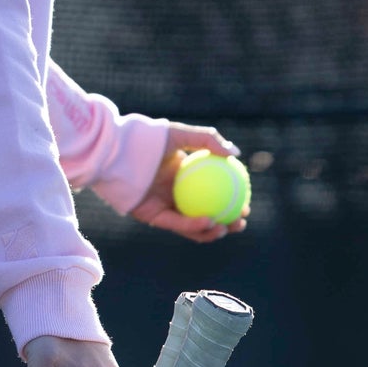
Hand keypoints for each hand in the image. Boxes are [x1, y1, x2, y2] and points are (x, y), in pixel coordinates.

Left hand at [129, 124, 249, 242]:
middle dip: (226, 222)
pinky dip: (194, 225)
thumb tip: (236, 153)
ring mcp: (166, 208)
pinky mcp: (154, 218)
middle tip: (241, 222)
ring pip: (192, 226)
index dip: (231, 201)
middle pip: (206, 213)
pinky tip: (210, 222)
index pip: (213, 193)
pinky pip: (178, 224)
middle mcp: (176, 195)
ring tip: (227, 228)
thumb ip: (209, 141)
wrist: (120, 154)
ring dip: (211, 231)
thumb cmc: (151, 140)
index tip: (247, 203)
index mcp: (185, 177)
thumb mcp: (183, 135)